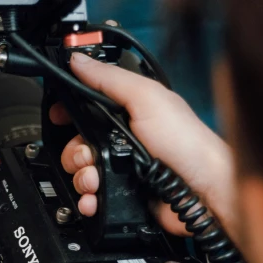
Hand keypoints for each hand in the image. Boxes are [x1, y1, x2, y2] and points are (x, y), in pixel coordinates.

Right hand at [50, 52, 238, 239]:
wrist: (203, 191)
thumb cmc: (186, 142)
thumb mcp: (146, 98)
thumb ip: (110, 79)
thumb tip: (79, 61)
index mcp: (128, 111)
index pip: (86, 107)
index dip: (69, 112)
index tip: (59, 117)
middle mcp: (123, 139)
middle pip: (77, 142)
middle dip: (75, 151)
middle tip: (89, 154)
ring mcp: (122, 168)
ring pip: (81, 172)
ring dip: (82, 177)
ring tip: (95, 180)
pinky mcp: (122, 195)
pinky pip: (93, 197)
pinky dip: (88, 200)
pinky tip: (94, 199)